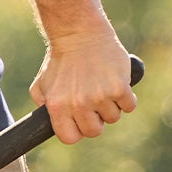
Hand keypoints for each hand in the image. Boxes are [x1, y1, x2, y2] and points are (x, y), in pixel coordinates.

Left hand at [32, 30, 137, 144]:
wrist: (79, 33)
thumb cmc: (60, 60)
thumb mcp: (41, 84)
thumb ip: (42, 106)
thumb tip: (48, 124)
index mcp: (58, 107)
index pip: (70, 138)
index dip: (77, 131)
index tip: (81, 121)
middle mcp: (78, 104)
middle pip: (94, 131)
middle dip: (96, 120)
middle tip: (94, 105)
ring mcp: (99, 96)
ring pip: (113, 118)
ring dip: (111, 107)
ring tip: (103, 89)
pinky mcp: (119, 87)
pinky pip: (129, 106)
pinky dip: (127, 99)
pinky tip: (118, 85)